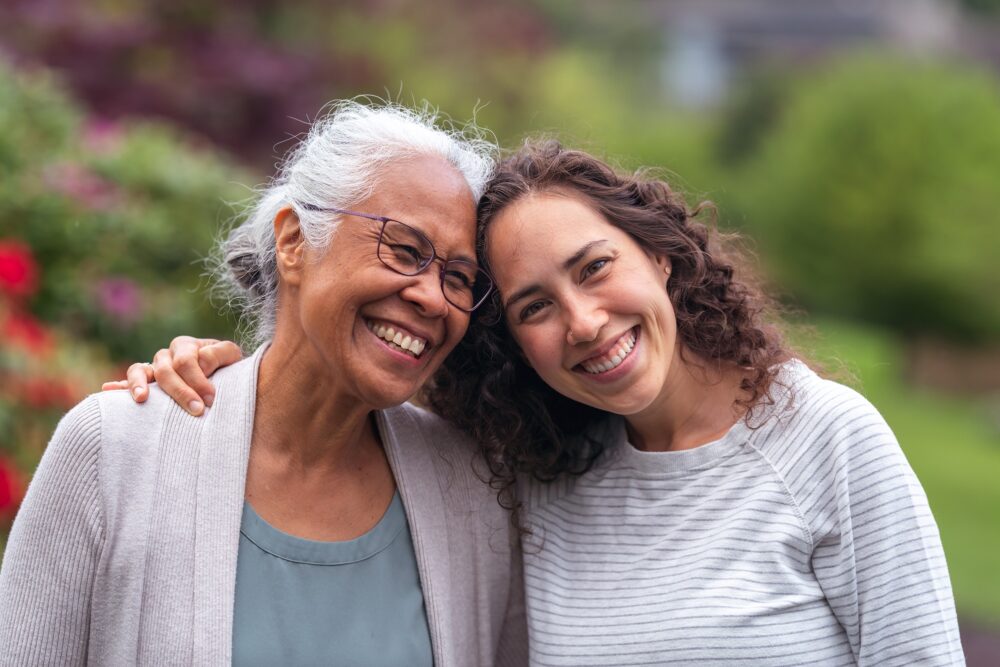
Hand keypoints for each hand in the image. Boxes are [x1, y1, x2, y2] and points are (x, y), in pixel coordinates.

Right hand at [101, 337, 242, 415]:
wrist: (220, 375)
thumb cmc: (226, 368)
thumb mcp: (230, 358)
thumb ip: (219, 355)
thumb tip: (202, 363)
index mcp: (187, 346)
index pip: (187, 361)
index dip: (198, 379)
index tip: (210, 399)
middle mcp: (167, 355)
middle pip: (165, 369)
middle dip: (181, 391)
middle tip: (197, 410)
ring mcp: (153, 369)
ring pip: (139, 370)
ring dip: (139, 383)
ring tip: (142, 398)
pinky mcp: (144, 383)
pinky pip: (127, 381)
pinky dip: (118, 386)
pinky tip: (108, 390)